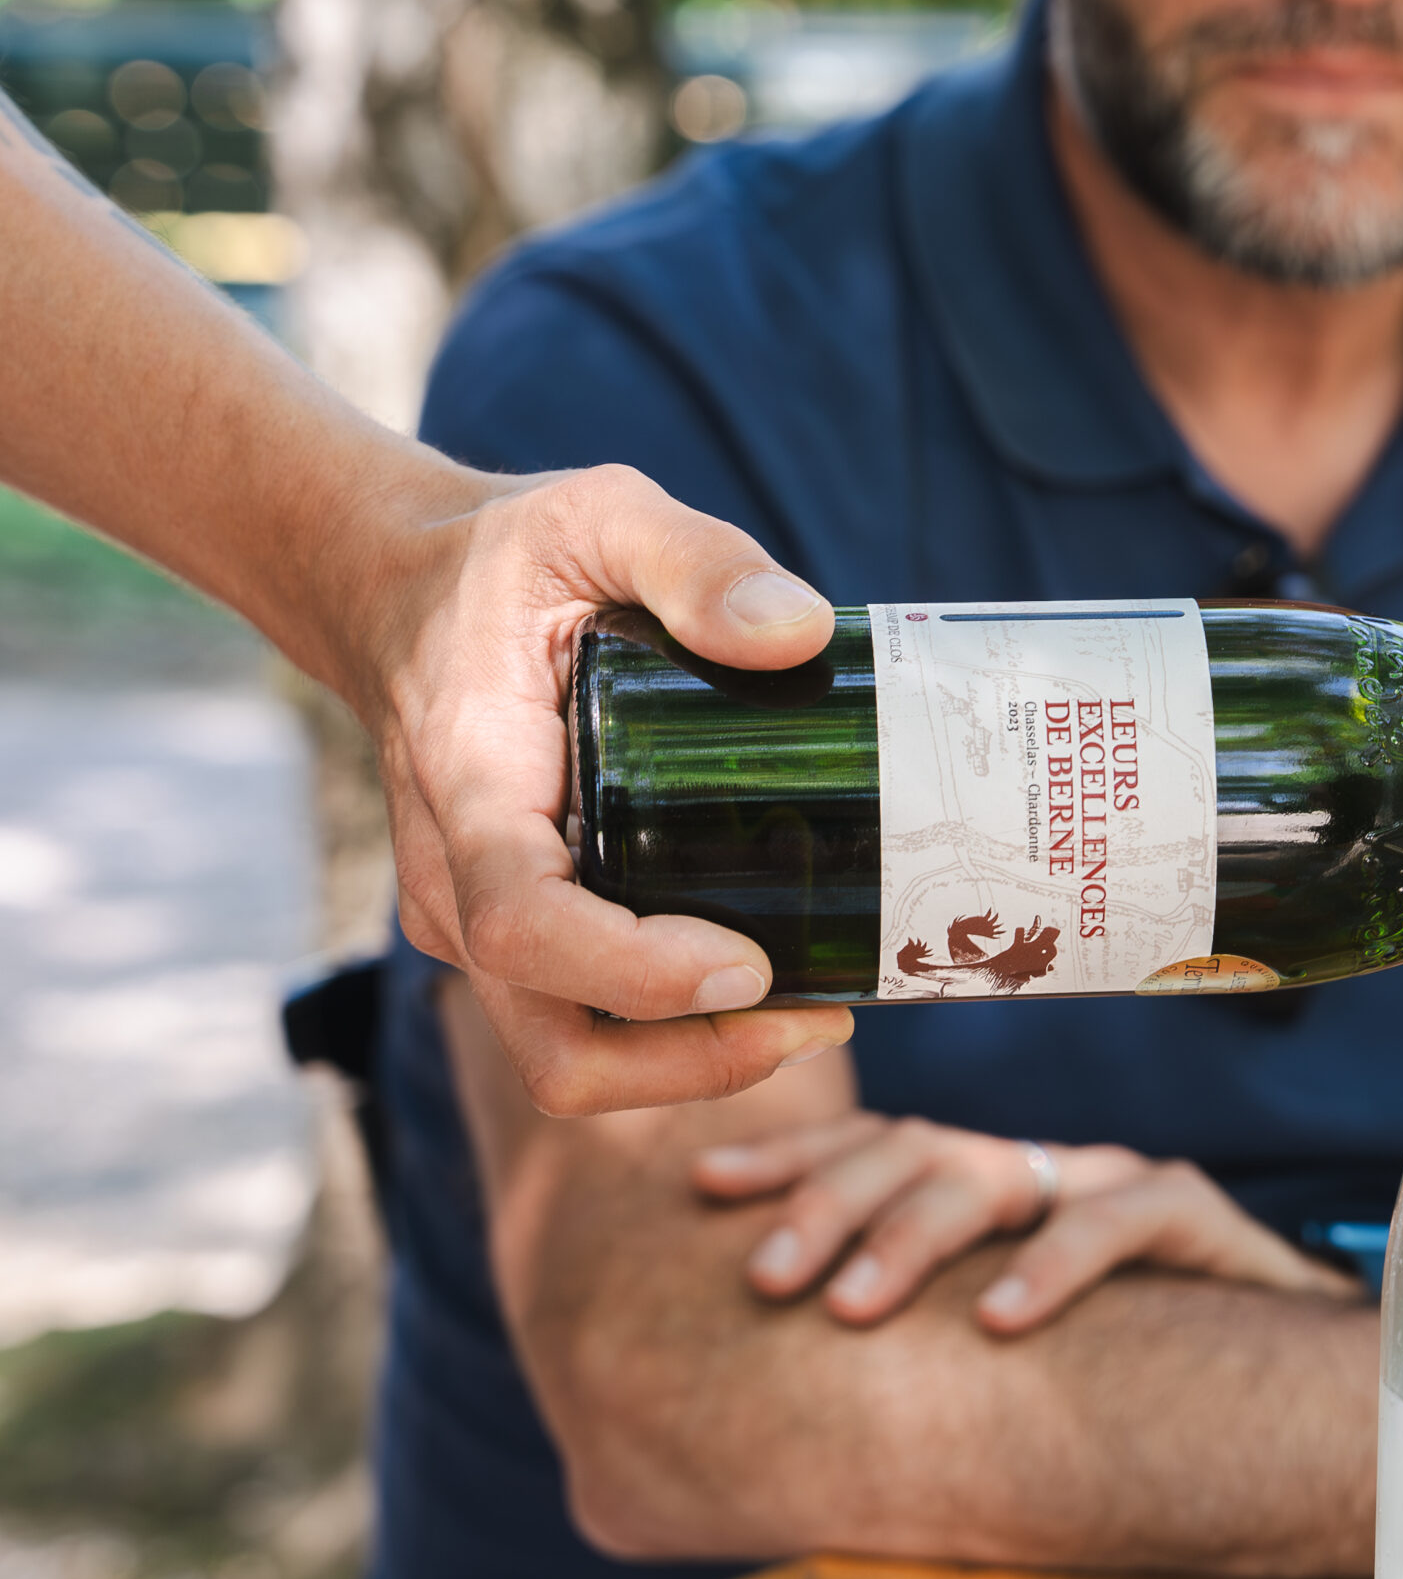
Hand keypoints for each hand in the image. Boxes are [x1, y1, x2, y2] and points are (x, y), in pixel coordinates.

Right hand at [355, 465, 854, 1115]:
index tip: (749, 965)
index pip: (524, 926)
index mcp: (470, 786)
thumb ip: (695, 560)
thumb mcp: (598, 514)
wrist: (402, 590)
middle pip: (556, 1049)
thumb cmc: (504, 558)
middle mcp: (461, 883)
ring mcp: (483, 923)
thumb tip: (796, 631)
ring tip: (820, 1010)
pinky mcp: (521, 933)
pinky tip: (778, 984)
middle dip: (693, 1063)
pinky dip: (681, 1035)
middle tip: (824, 1015)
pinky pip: (590, 1025)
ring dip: (697, 1064)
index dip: (634, 976)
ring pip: (573, 1058)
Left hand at [696, 1113, 1364, 1332]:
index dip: (786, 1158)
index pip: (866, 1147)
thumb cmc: (1113, 1375)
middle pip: (911, 1149)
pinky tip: (999, 1320)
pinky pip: (1114, 1218)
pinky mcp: (1184, 1213)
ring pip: (991, 1173)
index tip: (703, 1187)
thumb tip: (745, 1421)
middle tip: (765, 1276)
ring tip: (849, 1307)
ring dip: (909, 1235)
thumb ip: (907, 1353)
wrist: (1278, 1384)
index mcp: (975, 1192)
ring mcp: (1105, 1184)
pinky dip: (1051, 1264)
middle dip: (826, 1202)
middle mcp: (1031, 1172)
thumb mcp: (989, 1353)